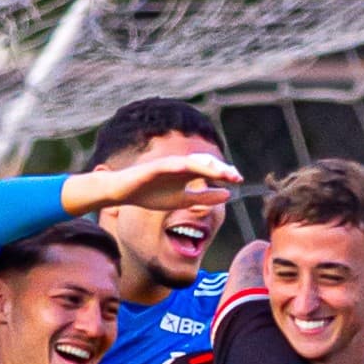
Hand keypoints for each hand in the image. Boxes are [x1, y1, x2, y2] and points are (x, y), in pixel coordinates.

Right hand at [84, 152, 240, 213]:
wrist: (124, 193)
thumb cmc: (151, 195)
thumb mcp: (182, 201)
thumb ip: (204, 198)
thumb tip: (228, 195)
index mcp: (188, 173)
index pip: (210, 171)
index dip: (224, 174)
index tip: (239, 180)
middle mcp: (180, 165)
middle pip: (205, 164)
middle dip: (220, 169)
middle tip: (236, 176)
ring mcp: (168, 164)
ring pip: (191, 162)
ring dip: (207, 166)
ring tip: (221, 172)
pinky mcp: (155, 166)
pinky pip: (171, 165)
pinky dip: (182, 166)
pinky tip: (193, 168)